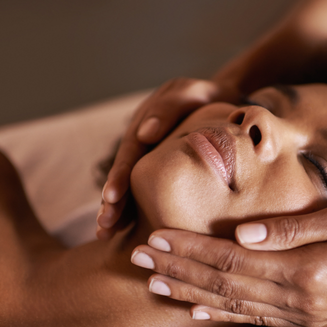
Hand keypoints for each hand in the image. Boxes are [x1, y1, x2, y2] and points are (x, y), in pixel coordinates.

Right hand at [97, 77, 240, 239]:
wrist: (221, 100)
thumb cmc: (206, 98)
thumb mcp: (191, 93)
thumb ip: (169, 109)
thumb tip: (144, 133)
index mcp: (145, 124)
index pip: (130, 152)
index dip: (120, 175)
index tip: (112, 198)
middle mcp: (142, 142)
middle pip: (125, 173)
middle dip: (112, 200)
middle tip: (105, 225)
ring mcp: (150, 156)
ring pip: (131, 185)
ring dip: (118, 208)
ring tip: (106, 233)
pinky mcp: (160, 168)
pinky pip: (147, 189)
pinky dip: (137, 208)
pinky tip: (128, 230)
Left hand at [131, 205, 326, 326]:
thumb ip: (291, 228)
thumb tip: (243, 231)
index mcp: (302, 270)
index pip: (229, 258)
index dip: (189, 249)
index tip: (155, 238)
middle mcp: (294, 298)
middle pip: (221, 282)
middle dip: (176, 269)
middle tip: (138, 258)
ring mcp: (298, 314)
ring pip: (230, 304)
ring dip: (189, 292)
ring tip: (155, 283)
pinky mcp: (304, 320)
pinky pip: (253, 320)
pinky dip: (221, 314)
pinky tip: (197, 309)